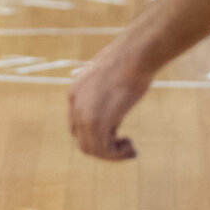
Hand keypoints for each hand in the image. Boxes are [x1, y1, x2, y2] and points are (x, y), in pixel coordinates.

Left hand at [67, 35, 153, 160]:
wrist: (135, 55)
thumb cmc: (128, 60)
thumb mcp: (104, 69)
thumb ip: (92, 80)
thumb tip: (75, 73)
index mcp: (75, 93)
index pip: (78, 126)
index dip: (98, 135)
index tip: (119, 135)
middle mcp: (75, 105)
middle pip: (82, 140)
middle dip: (104, 148)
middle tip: (126, 146)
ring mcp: (83, 114)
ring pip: (91, 149)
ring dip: (112, 155)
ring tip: (131, 149)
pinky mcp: (97, 121)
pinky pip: (101, 149)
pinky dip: (116, 154)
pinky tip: (131, 147)